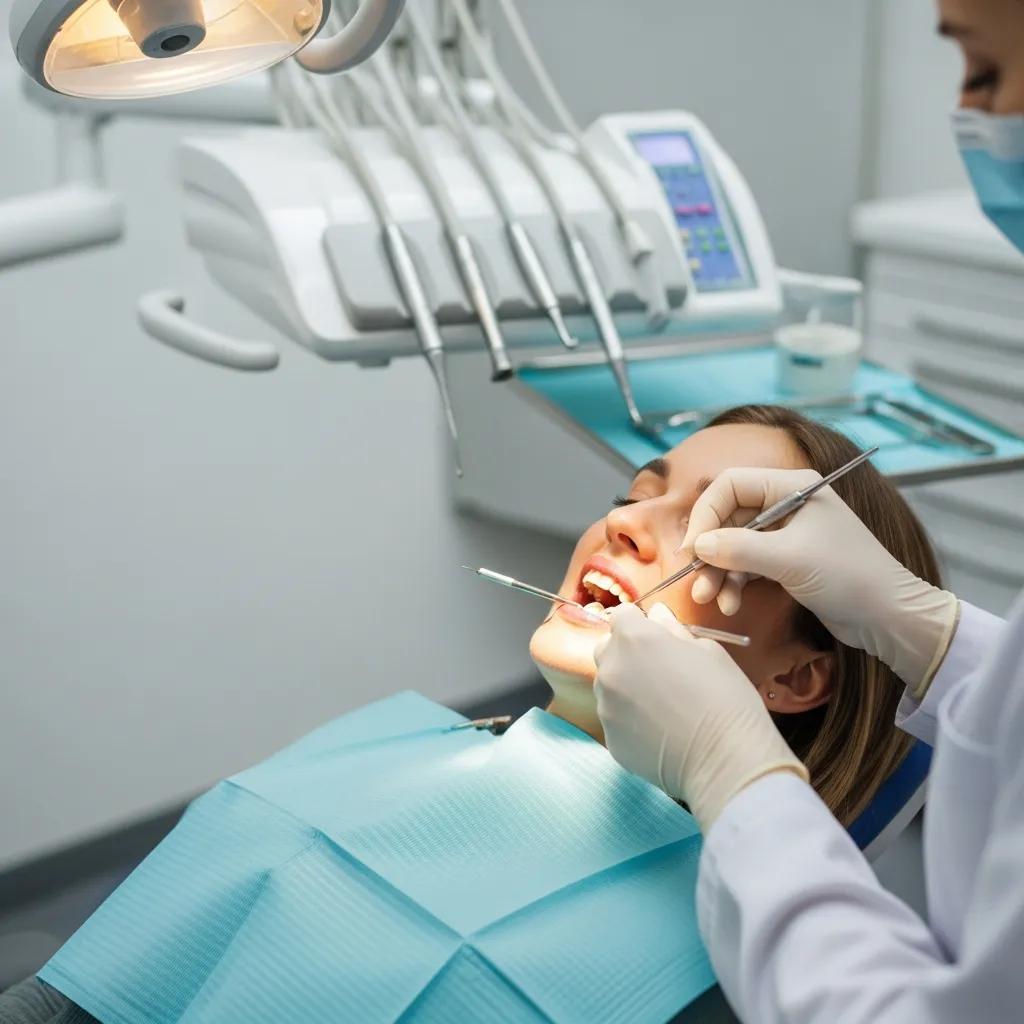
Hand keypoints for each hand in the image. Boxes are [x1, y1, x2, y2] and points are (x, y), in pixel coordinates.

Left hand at [593, 603, 807, 831]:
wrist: (725, 759)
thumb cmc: (724, 697)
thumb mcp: (708, 651)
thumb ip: (673, 630)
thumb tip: (657, 616)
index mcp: (634, 639)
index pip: (621, 616)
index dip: (639, 623)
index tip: (655, 635)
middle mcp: (611, 669)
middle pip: (607, 649)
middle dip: (627, 652)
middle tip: (659, 669)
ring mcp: (606, 706)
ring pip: (608, 685)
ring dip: (626, 686)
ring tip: (661, 704)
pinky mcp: (610, 739)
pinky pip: (615, 719)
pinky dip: (630, 719)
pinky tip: (659, 730)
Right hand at [678, 467, 957, 688]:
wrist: (888, 616)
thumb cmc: (848, 577)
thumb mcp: (789, 560)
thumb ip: (738, 549)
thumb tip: (697, 546)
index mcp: (792, 486)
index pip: (730, 486)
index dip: (706, 515)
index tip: (692, 550)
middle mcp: (785, 502)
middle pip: (727, 517)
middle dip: (709, 551)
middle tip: (694, 580)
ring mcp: (785, 532)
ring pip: (733, 544)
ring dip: (717, 572)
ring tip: (709, 599)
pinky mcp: (785, 559)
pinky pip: (746, 564)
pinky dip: (734, 582)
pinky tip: (730, 604)